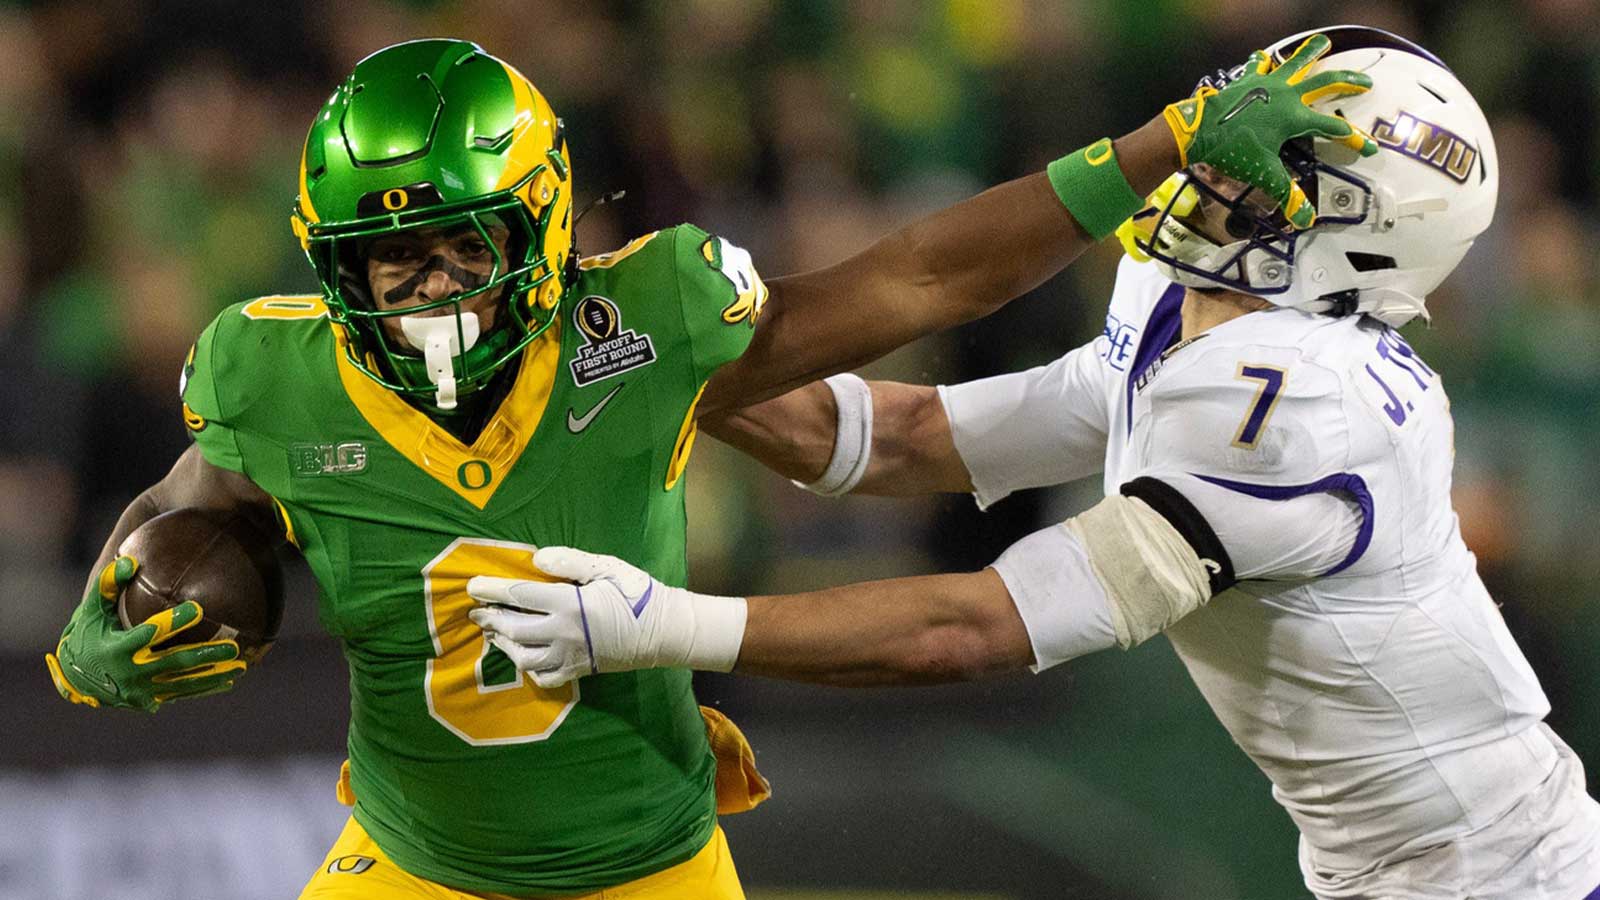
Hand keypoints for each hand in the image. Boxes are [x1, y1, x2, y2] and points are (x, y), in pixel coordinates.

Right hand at [45, 556, 245, 711]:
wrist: (76, 679)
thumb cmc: (89, 634)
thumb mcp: (93, 609)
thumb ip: (109, 584)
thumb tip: (130, 561)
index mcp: (116, 648)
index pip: (149, 633)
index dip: (174, 621)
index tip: (199, 608)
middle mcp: (130, 673)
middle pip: (174, 663)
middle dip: (205, 656)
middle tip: (233, 647)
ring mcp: (140, 690)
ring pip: (183, 684)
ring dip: (213, 676)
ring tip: (241, 666)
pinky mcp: (149, 701)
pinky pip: (181, 694)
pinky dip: (204, 689)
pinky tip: (228, 681)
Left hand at [466, 547, 745, 687]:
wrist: (665, 631)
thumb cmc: (637, 594)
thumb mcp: (608, 568)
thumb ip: (571, 561)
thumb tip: (536, 558)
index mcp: (569, 603)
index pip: (519, 594)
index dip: (492, 590)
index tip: (472, 586)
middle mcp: (564, 632)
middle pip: (514, 628)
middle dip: (490, 619)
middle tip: (477, 612)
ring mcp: (570, 656)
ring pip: (524, 657)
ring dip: (504, 644)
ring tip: (495, 633)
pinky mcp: (579, 671)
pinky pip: (544, 677)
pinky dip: (529, 669)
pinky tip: (524, 657)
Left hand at [1163, 33, 1378, 228]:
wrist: (1198, 130)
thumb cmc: (1232, 150)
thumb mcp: (1264, 173)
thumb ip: (1286, 195)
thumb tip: (1304, 219)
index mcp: (1295, 117)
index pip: (1333, 128)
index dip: (1354, 138)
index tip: (1371, 147)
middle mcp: (1286, 95)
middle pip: (1326, 83)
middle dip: (1349, 81)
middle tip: (1366, 82)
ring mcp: (1267, 84)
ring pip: (1297, 62)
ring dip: (1312, 52)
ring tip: (1324, 43)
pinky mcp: (1248, 80)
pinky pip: (1260, 65)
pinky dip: (1264, 60)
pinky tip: (1265, 56)